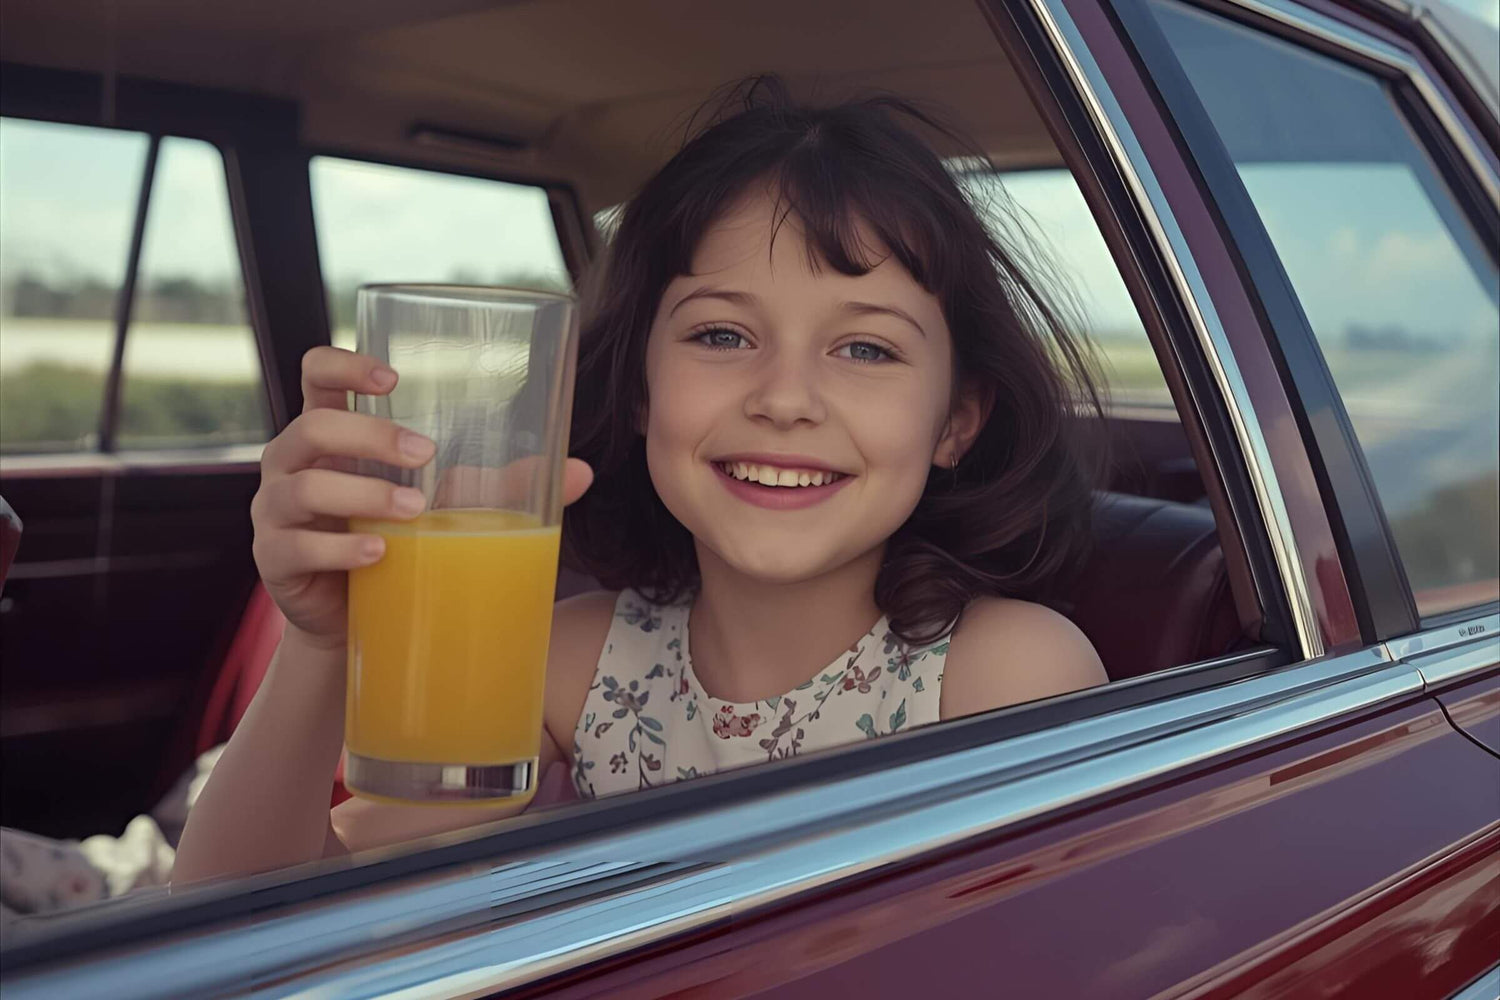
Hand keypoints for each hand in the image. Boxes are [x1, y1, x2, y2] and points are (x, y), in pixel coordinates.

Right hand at [251, 347, 592, 648]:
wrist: (361, 625)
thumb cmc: (402, 543)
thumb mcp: (451, 506)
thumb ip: (505, 485)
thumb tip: (582, 472)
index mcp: (332, 434)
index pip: (316, 375)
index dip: (343, 365)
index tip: (393, 377)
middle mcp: (295, 463)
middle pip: (313, 426)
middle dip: (370, 437)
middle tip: (427, 455)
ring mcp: (277, 512)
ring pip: (303, 486)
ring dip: (362, 495)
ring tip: (414, 511)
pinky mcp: (276, 561)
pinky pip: (295, 547)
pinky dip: (340, 550)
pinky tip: (379, 554)